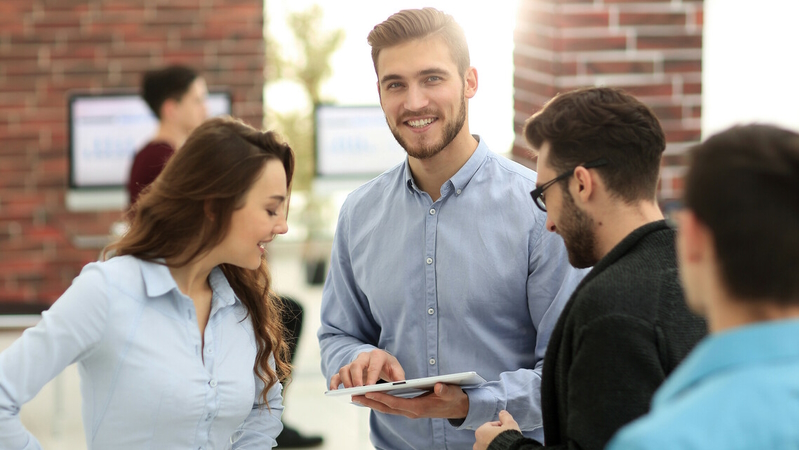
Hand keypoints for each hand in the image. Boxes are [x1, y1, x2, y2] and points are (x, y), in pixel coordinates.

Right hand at [329, 349, 404, 389]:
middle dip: (356, 378)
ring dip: (346, 381)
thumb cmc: (390, 367)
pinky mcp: (347, 371)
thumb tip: (398, 386)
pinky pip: (337, 375)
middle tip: (358, 390)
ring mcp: (354, 364)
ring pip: (345, 369)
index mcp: (377, 356)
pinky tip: (335, 392)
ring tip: (349, 393)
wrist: (382, 362)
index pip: (373, 365)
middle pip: (356, 365)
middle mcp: (363, 357)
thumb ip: (399, 378)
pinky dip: (334, 383)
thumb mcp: (397, 371)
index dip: (371, 375)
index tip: (370, 387)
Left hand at [352, 382, 468, 419]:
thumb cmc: (454, 398)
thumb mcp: (452, 393)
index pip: (395, 403)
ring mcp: (409, 411)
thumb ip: (446, 390)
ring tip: (357, 396)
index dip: (381, 397)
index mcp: (418, 408)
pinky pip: (390, 406)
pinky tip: (371, 397)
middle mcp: (411, 412)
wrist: (458, 408)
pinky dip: (379, 402)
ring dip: (372, 403)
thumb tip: (439, 387)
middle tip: (354, 395)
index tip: (367, 391)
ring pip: (386, 408)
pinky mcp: (409, 408)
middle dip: (370, 401)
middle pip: (386, 407)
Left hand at [474, 410, 520, 449]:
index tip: (506, 429)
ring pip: (487, 444)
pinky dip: (493, 449)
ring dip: (494, 443)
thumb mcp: (510, 424)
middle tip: (506, 437)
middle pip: (488, 436)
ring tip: (504, 444)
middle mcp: (477, 443)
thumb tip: (502, 413)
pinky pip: (489, 449)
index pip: (491, 426)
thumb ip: (505, 417)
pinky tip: (502, 448)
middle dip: (496, 435)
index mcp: (480, 432)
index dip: (500, 426)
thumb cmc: (509, 439)